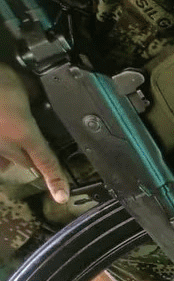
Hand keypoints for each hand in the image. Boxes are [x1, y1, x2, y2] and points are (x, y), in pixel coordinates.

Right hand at [0, 63, 67, 202]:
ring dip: (9, 154)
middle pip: (26, 162)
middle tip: (30, 144)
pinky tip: (4, 130)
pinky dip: (3, 150)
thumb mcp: (19, 83)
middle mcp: (6, 144)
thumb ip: (31, 94)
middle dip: (30, 156)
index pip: (46, 161)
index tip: (61, 197)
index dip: (56, 180)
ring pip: (4, 160)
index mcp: (24, 132)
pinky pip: (0, 157)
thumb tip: (35, 95)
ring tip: (10, 136)